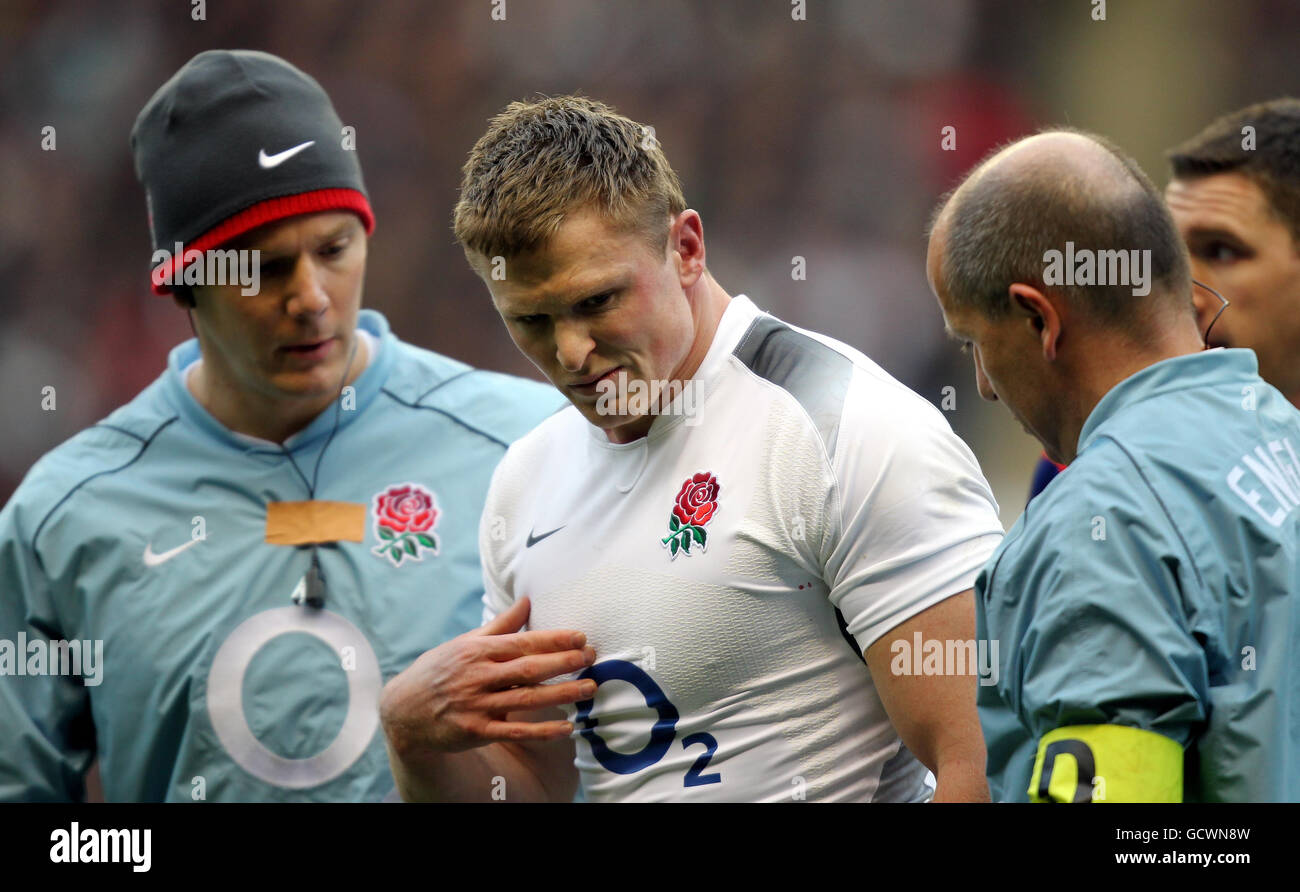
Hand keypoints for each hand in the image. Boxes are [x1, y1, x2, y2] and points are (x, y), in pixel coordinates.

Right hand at [380, 597, 596, 760]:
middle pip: (529, 668)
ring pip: (526, 698)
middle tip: (592, 657)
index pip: (522, 642)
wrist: (403, 710)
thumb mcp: (465, 643)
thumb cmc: (440, 670)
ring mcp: (477, 704)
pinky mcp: (476, 731)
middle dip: (563, 662)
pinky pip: (515, 730)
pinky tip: (566, 728)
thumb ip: (500, 625)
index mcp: (478, 651)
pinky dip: (542, 730)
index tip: (580, 636)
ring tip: (589, 688)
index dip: (553, 639)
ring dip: (562, 693)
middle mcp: (479, 675)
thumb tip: (526, 600)